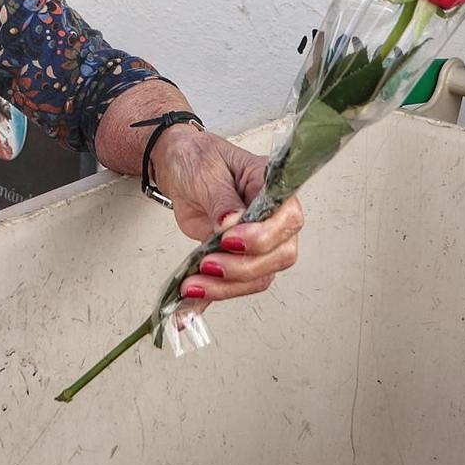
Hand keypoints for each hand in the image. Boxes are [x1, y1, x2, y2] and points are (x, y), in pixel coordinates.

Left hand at [153, 128, 302, 303]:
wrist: (177, 166)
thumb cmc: (198, 158)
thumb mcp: (207, 170)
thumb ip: (221, 198)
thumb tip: (231, 222)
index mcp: (272, 187)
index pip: (286, 220)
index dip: (262, 236)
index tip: (228, 239)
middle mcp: (273, 218)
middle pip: (278, 256)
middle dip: (243, 267)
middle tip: (208, 263)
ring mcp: (256, 242)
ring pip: (258, 277)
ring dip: (225, 287)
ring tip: (191, 284)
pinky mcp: (235, 259)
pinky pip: (232, 285)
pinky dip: (211, 297)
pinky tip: (190, 306)